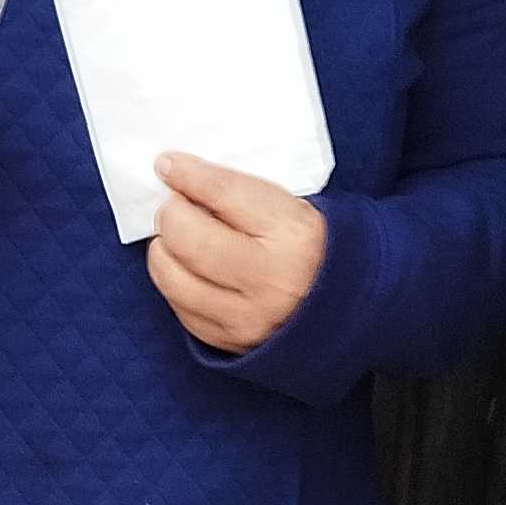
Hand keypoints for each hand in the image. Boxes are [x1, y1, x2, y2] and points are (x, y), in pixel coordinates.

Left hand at [148, 151, 327, 351]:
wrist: (341, 305)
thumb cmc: (307, 247)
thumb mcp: (289, 208)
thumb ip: (237, 191)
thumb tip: (174, 174)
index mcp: (295, 235)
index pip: (225, 194)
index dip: (188, 174)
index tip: (167, 164)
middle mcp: (271, 280)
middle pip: (189, 238)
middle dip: (170, 214)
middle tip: (175, 206)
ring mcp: (248, 316)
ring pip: (172, 276)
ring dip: (164, 249)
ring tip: (179, 237)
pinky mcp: (229, 340)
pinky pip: (178, 306)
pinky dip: (175, 281)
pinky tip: (189, 268)